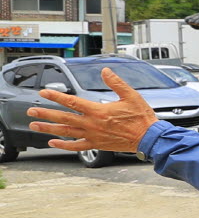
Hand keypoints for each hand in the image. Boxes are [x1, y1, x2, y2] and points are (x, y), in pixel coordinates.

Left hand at [29, 68, 156, 152]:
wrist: (148, 138)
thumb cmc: (141, 117)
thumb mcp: (131, 96)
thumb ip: (116, 83)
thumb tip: (105, 71)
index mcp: (98, 111)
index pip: (72, 102)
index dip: (56, 96)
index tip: (44, 92)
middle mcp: (92, 124)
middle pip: (63, 118)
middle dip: (45, 113)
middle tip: (31, 110)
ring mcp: (93, 136)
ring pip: (66, 132)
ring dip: (48, 128)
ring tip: (34, 125)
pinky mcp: (97, 145)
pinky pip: (76, 146)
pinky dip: (63, 145)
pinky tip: (53, 143)